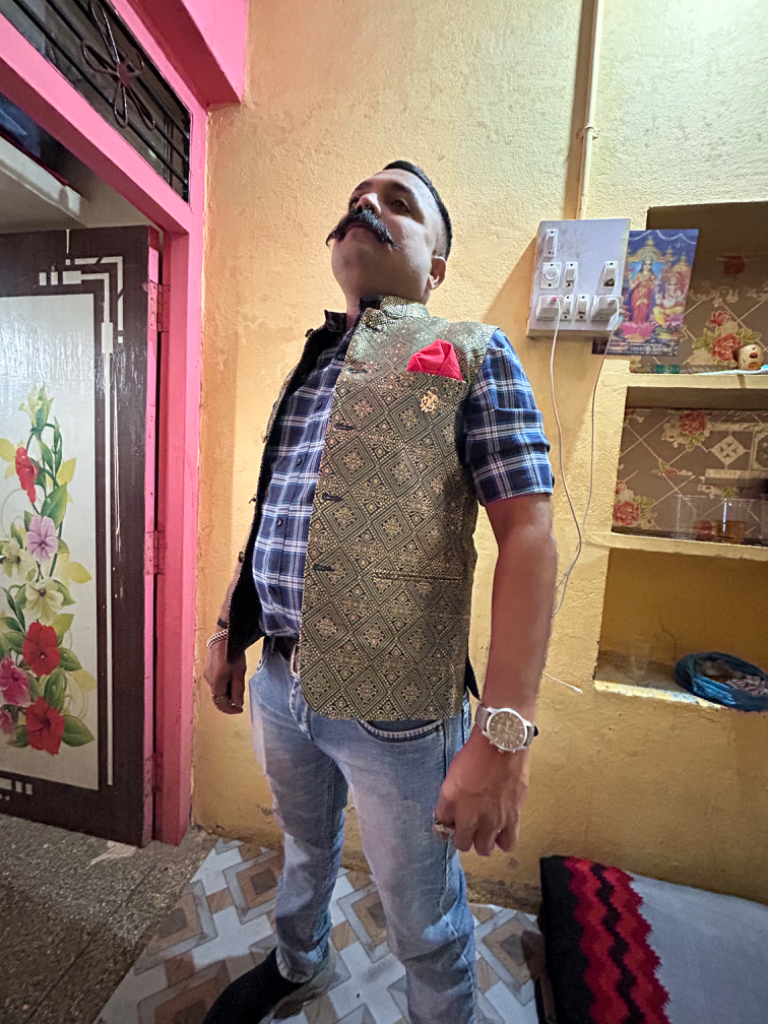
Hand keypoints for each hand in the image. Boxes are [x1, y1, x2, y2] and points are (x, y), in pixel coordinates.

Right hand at [204, 640, 245, 714]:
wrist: (224, 637)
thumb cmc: (233, 654)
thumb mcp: (239, 673)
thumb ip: (238, 690)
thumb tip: (237, 704)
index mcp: (216, 684)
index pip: (221, 704)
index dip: (230, 710)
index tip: (240, 710)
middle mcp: (209, 681)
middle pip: (219, 697)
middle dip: (230, 700)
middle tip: (241, 697)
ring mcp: (207, 674)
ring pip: (218, 688)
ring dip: (227, 691)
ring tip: (238, 683)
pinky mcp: (208, 668)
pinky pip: (216, 681)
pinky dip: (224, 684)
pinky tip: (232, 676)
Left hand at [435, 727, 528, 856]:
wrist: (501, 745)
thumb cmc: (474, 757)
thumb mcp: (450, 780)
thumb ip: (446, 805)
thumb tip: (445, 820)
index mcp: (457, 809)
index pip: (448, 836)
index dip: (450, 832)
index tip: (454, 825)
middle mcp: (476, 820)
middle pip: (467, 846)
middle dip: (466, 839)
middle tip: (469, 826)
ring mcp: (496, 821)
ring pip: (487, 849)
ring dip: (484, 842)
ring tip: (486, 830)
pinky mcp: (514, 817)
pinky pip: (509, 843)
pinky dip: (503, 840)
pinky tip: (502, 830)